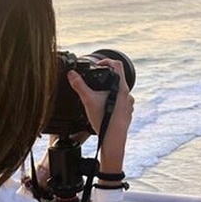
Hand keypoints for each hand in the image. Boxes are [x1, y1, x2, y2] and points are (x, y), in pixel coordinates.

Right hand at [67, 59, 133, 174]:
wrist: (113, 140)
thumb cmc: (104, 120)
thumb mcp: (88, 100)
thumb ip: (79, 85)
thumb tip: (71, 74)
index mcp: (120, 87)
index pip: (117, 65)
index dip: (107, 61)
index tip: (99, 64)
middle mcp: (127, 94)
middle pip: (118, 78)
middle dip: (106, 78)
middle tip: (95, 81)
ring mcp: (129, 104)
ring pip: (119, 91)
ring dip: (109, 90)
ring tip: (98, 96)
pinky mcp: (127, 112)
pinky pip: (121, 102)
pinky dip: (113, 101)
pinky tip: (104, 107)